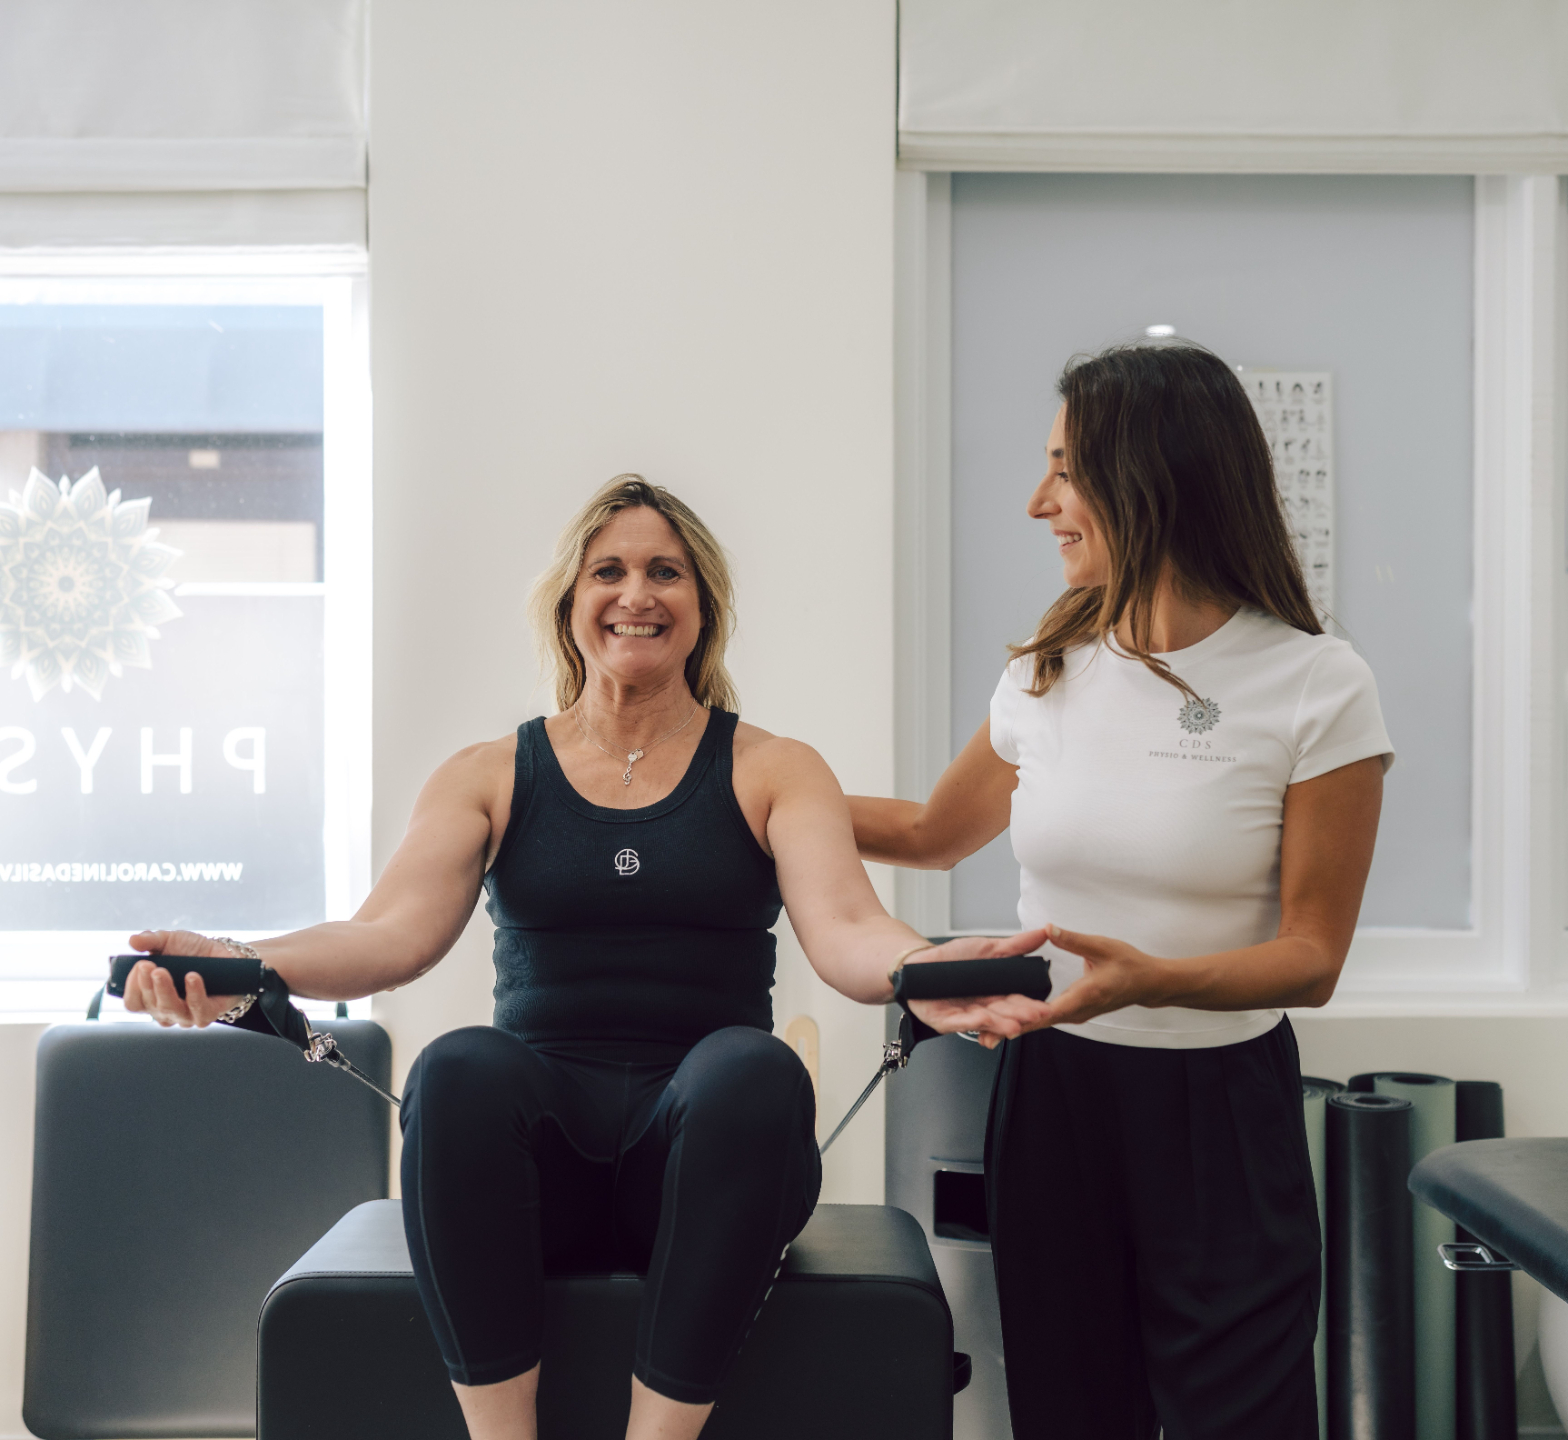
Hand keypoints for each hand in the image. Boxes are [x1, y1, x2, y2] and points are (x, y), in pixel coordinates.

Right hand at [122, 930, 247, 1027]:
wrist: (225, 953)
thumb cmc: (191, 951)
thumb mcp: (169, 940)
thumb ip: (150, 940)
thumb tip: (133, 940)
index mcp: (151, 998)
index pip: (133, 1002)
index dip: (131, 987)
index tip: (138, 966)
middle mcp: (165, 1010)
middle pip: (150, 1005)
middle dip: (146, 984)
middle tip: (146, 964)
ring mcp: (186, 1015)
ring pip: (170, 1010)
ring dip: (164, 990)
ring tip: (162, 971)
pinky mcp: (208, 1014)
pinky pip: (198, 1011)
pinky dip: (194, 994)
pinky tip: (191, 977)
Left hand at [904, 928, 1052, 1047]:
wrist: (920, 964)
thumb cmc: (954, 959)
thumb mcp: (988, 948)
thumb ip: (1016, 945)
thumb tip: (1044, 933)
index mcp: (995, 995)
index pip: (1016, 1002)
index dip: (1030, 1005)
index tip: (1045, 1007)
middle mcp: (982, 1009)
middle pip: (1003, 1014)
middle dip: (1019, 1016)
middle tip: (1034, 1016)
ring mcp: (964, 1017)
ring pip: (985, 1022)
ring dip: (1000, 1024)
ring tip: (1014, 1026)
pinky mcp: (944, 1021)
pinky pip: (958, 1022)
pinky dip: (970, 1022)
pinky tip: (983, 1019)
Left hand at [935, 924, 1171, 1043]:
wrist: (1147, 983)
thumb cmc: (1129, 964)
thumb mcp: (1101, 946)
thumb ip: (1072, 939)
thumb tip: (1047, 929)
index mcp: (1084, 996)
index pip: (1051, 1012)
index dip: (1028, 1019)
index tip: (1006, 1024)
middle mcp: (1078, 1011)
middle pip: (1039, 1024)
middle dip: (1012, 1029)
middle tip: (985, 1035)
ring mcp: (1076, 1014)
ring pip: (1041, 1023)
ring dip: (1017, 1027)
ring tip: (988, 1033)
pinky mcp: (1073, 1012)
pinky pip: (1047, 1018)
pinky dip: (1028, 1020)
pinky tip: (1008, 1019)